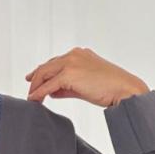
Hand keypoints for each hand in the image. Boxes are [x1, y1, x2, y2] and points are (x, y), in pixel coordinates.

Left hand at [24, 46, 149, 106]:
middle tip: (30, 90)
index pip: (56, 62)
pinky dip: (39, 93)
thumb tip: (51, 92)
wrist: (124, 90)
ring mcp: (71, 63)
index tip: (34, 79)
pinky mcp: (69, 74)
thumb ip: (67, 86)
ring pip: (45, 73)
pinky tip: (35, 100)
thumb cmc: (110, 88)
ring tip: (32, 98)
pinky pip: (49, 85)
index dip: (44, 71)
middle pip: (47, 66)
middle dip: (36, 78)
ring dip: (36, 86)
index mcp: (80, 53)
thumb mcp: (85, 84)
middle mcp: (74, 54)